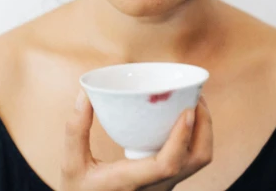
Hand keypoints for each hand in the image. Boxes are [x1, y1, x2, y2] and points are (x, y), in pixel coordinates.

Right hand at [60, 92, 212, 190]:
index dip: (182, 137)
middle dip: (204, 126)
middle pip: (197, 160)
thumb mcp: (70, 164)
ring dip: (204, 131)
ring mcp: (164, 186)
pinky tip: (185, 118)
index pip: (167, 165)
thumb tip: (84, 94)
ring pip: (200, 161)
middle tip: (196, 96)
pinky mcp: (166, 181)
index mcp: (131, 182)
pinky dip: (196, 137)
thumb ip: (76, 130)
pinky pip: (192, 159)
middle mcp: (155, 187)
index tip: (187, 110)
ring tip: (195, 102)